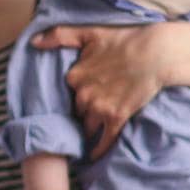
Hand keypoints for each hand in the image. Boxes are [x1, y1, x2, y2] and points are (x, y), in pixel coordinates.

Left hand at [30, 24, 167, 157]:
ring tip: (84, 138)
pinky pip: (103, 140)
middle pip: (76, 110)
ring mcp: (100, 108)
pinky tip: (93, 157)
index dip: (71, 95)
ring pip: (86, 126)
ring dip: (86, 132)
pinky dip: (98, 149)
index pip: (65, 92)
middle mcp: (83, 95)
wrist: (156, 53)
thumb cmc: (123, 39)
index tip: (73, 99)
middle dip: (79, 113)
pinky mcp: (117, 118)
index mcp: (74, 76)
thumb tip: (33, 42)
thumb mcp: (88, 32)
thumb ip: (59, 36)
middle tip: (81, 116)